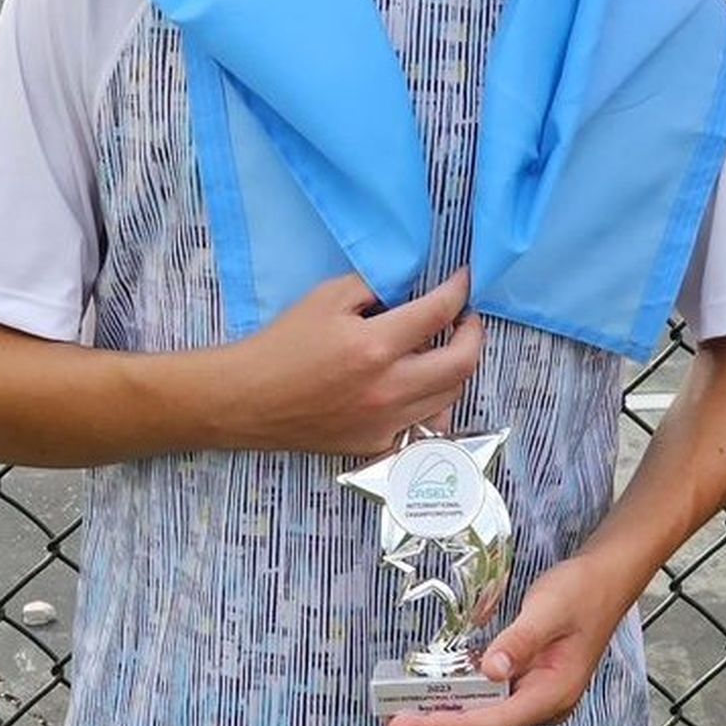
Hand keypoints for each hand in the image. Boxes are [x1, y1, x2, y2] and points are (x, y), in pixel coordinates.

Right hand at [224, 266, 481, 456]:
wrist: (251, 399)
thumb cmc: (286, 342)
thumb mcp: (327, 297)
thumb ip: (375, 287)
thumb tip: (412, 287)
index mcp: (375, 347)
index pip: (439, 313)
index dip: (459, 291)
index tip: (464, 280)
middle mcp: (389, 389)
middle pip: (462, 363)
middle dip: (474, 333)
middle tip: (465, 318)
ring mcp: (386, 423)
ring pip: (450, 396)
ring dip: (456, 367)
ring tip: (441, 347)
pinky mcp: (378, 445)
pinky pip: (425, 423)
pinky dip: (432, 401)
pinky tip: (418, 384)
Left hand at [385, 554, 624, 725]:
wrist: (604, 579)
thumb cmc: (580, 592)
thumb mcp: (548, 610)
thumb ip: (519, 641)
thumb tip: (490, 670)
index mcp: (553, 694)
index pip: (496, 721)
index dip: (454, 724)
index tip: (418, 724)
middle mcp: (544, 703)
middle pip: (487, 724)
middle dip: (442, 725)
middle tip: (397, 723)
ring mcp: (536, 693)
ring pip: (487, 713)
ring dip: (449, 712)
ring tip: (409, 712)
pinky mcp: (529, 679)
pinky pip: (492, 696)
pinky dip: (464, 695)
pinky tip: (439, 690)